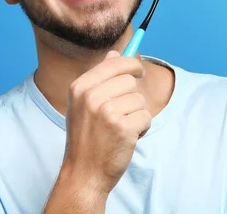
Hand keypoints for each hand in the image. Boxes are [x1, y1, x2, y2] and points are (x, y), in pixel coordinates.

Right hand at [61, 50, 151, 195]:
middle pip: (130, 80)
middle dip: (133, 96)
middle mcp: (91, 96)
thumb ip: (99, 78)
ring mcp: (107, 112)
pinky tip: (127, 138)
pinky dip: (142, 128)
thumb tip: (116, 53)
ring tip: (121, 129)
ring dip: (137, 114)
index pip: (115, 62)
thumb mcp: (83, 104)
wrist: (83, 173)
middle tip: (122, 113)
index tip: (138, 72)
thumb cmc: (85, 137)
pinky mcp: (123, 128)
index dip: (132, 65)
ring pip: (140, 100)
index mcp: (80, 87)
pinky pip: (146, 117)